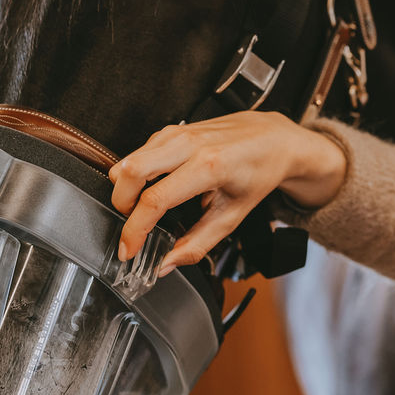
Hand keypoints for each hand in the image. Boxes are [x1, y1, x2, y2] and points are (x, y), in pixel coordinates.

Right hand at [109, 111, 345, 274]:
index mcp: (210, 167)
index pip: (156, 200)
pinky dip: (135, 175)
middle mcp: (190, 144)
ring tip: (140, 211)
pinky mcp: (173, 129)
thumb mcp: (234, 215)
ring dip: (125, 190)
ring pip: (129, 159)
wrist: (274, 137)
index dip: (135, 230)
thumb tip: (166, 264)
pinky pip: (140, 152)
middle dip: (121, 205)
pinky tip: (151, 189)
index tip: (128, 250)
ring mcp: (179, 132)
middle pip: (131, 172)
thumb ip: (197, 243)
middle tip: (131, 227)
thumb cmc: (259, 173)